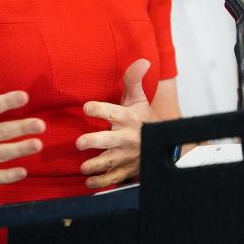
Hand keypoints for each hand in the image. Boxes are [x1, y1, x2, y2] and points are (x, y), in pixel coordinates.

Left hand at [77, 59, 157, 188]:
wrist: (164, 145)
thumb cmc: (144, 119)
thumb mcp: (139, 99)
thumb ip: (133, 80)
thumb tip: (143, 60)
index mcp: (128, 118)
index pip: (113, 112)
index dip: (99, 109)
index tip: (87, 107)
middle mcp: (126, 137)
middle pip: (109, 140)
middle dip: (94, 142)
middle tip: (80, 143)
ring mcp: (126, 156)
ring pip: (109, 162)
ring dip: (95, 166)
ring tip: (83, 167)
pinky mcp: (125, 170)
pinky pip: (113, 179)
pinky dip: (101, 182)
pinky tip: (89, 181)